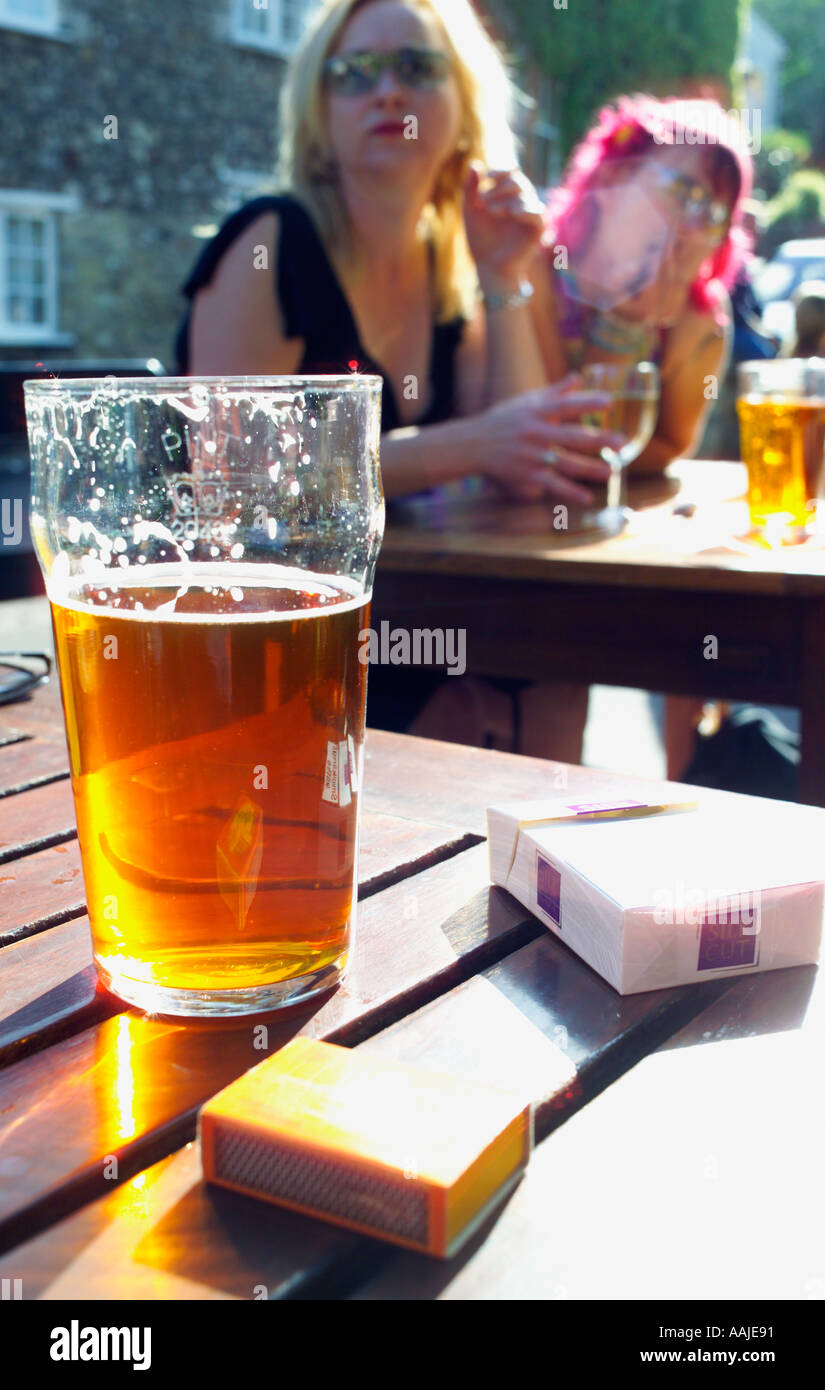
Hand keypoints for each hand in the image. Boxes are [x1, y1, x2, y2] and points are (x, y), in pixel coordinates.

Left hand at [463, 163, 544, 293]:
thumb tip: (474, 163)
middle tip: (484, 202)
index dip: (502, 170)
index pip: (511, 172)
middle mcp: (522, 202)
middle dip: (500, 188)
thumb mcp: (471, 211)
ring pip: (527, 195)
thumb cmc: (479, 239)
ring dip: (508, 199)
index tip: (488, 177)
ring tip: (492, 211)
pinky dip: (527, 210)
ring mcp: (531, 215)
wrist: (488, 265)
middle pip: (518, 181)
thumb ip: (470, 188)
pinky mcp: (537, 230)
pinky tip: (513, 213)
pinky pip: (539, 214)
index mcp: (508, 194)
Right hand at [467, 376, 622, 504]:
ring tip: (611, 471)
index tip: (610, 402)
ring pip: (565, 463)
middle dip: (598, 439)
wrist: (472, 445)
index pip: (565, 405)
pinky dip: (569, 492)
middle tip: (621, 441)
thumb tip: (578, 376)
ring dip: (589, 468)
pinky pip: (551, 484)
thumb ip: (554, 392)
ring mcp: (531, 455)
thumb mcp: (525, 402)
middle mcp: (535, 433)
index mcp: (536, 412)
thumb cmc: (502, 420)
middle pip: (571, 436)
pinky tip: (587, 497)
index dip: (587, 402)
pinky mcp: (526, 474)